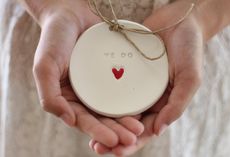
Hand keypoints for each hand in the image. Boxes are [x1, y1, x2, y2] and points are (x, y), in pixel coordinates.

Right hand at [22, 0, 143, 148]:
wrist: (70, 13)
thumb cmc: (54, 39)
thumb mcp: (44, 66)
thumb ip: (50, 95)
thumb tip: (68, 120)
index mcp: (69, 99)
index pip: (84, 121)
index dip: (98, 133)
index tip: (114, 141)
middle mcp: (85, 95)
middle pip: (102, 119)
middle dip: (117, 131)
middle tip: (133, 138)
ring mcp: (100, 85)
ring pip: (115, 108)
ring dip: (127, 120)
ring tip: (140, 129)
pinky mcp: (112, 73)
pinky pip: (123, 88)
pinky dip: (132, 99)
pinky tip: (144, 107)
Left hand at [90, 1, 202, 155]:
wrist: (176, 22)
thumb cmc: (189, 49)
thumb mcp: (190, 77)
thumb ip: (177, 104)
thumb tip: (158, 130)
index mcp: (161, 105)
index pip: (146, 130)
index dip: (132, 144)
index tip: (118, 152)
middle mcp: (145, 98)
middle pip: (127, 124)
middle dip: (113, 138)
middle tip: (96, 148)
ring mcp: (132, 85)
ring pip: (115, 109)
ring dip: (102, 123)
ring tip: (87, 134)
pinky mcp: (122, 71)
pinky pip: (109, 86)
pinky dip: (100, 98)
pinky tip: (87, 105)